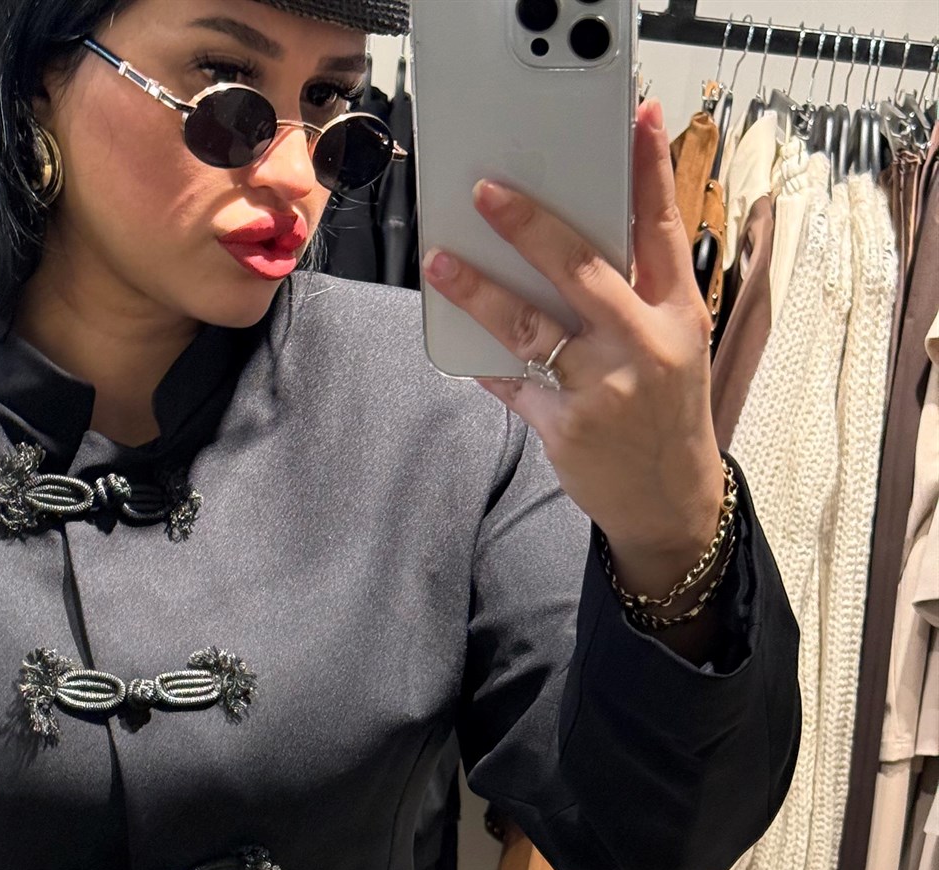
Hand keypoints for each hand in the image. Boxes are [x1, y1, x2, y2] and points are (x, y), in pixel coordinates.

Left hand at [421, 97, 724, 600]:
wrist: (670, 500)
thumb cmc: (665, 410)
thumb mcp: (675, 343)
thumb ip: (638, 290)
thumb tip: (576, 236)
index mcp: (678, 315)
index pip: (665, 230)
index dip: (652, 171)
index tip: (638, 120)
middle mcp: (644, 346)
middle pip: (583, 269)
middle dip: (532, 225)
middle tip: (487, 191)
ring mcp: (604, 389)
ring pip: (531, 327)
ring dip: (480, 290)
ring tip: (441, 261)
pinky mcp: (567, 428)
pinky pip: (513, 383)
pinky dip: (483, 359)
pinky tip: (457, 336)